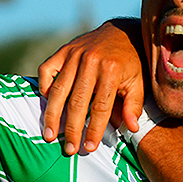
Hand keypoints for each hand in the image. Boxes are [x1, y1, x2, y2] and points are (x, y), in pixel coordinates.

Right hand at [39, 19, 145, 154]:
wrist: (121, 32)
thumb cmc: (131, 63)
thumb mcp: (138, 82)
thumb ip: (133, 105)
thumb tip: (132, 129)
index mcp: (111, 70)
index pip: (100, 106)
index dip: (94, 129)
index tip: (90, 147)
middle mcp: (91, 61)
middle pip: (77, 102)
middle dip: (72, 128)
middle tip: (69, 149)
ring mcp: (74, 54)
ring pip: (58, 89)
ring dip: (52, 115)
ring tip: (49, 135)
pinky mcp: (63, 50)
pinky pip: (46, 70)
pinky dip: (44, 87)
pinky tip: (47, 104)